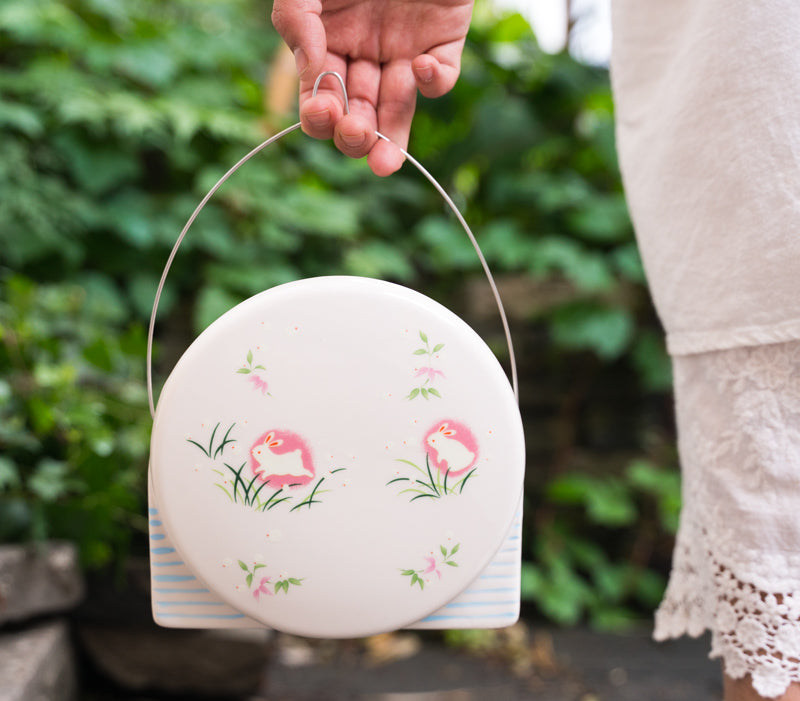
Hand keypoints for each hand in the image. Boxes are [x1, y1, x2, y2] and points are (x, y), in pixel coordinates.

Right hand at [272, 0, 473, 175]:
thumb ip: (296, 20)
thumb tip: (312, 73)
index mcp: (327, 41)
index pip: (321, 95)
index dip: (320, 113)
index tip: (324, 113)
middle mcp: (364, 53)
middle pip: (357, 112)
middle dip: (353, 133)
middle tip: (354, 135)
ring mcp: (404, 50)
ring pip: (398, 108)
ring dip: (391, 136)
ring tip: (383, 163)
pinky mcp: (444, 41)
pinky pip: (441, 76)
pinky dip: (434, 83)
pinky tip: (418, 70)